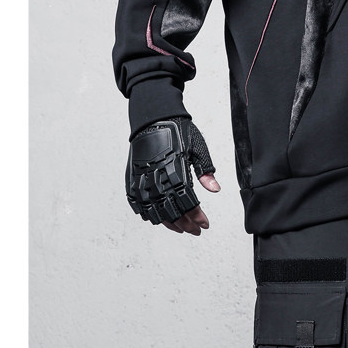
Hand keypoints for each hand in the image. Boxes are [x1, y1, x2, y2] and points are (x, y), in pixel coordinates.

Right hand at [125, 117, 220, 235]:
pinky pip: (138, 204)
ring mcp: (142, 179)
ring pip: (154, 212)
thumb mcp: (198, 147)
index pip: (187, 203)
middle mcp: (157, 177)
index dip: (197, 217)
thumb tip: (215, 189)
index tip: (205, 224)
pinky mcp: (132, 178)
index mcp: (176, 170)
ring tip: (181, 228)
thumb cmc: (178, 129)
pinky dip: (149, 214)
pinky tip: (159, 218)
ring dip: (169, 223)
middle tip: (196, 230)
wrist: (153, 117)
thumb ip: (205, 170)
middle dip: (186, 224)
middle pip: (171, 211)